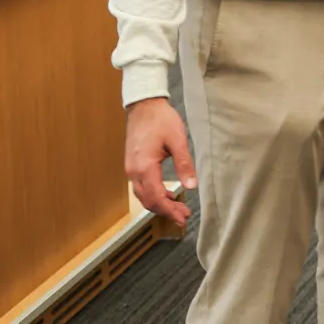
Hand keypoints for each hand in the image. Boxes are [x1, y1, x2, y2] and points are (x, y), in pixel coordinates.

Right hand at [125, 97, 194, 224]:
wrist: (144, 105)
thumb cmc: (161, 120)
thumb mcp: (178, 140)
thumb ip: (184, 164)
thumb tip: (192, 186)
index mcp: (145, 167)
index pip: (157, 198)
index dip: (170, 211)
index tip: (183, 218)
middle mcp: (134, 171)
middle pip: (148, 201)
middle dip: (166, 211)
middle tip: (184, 216)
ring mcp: (131, 169)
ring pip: (143, 195)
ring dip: (160, 204)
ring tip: (178, 207)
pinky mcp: (132, 164)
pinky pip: (141, 187)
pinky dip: (153, 194)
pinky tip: (167, 194)